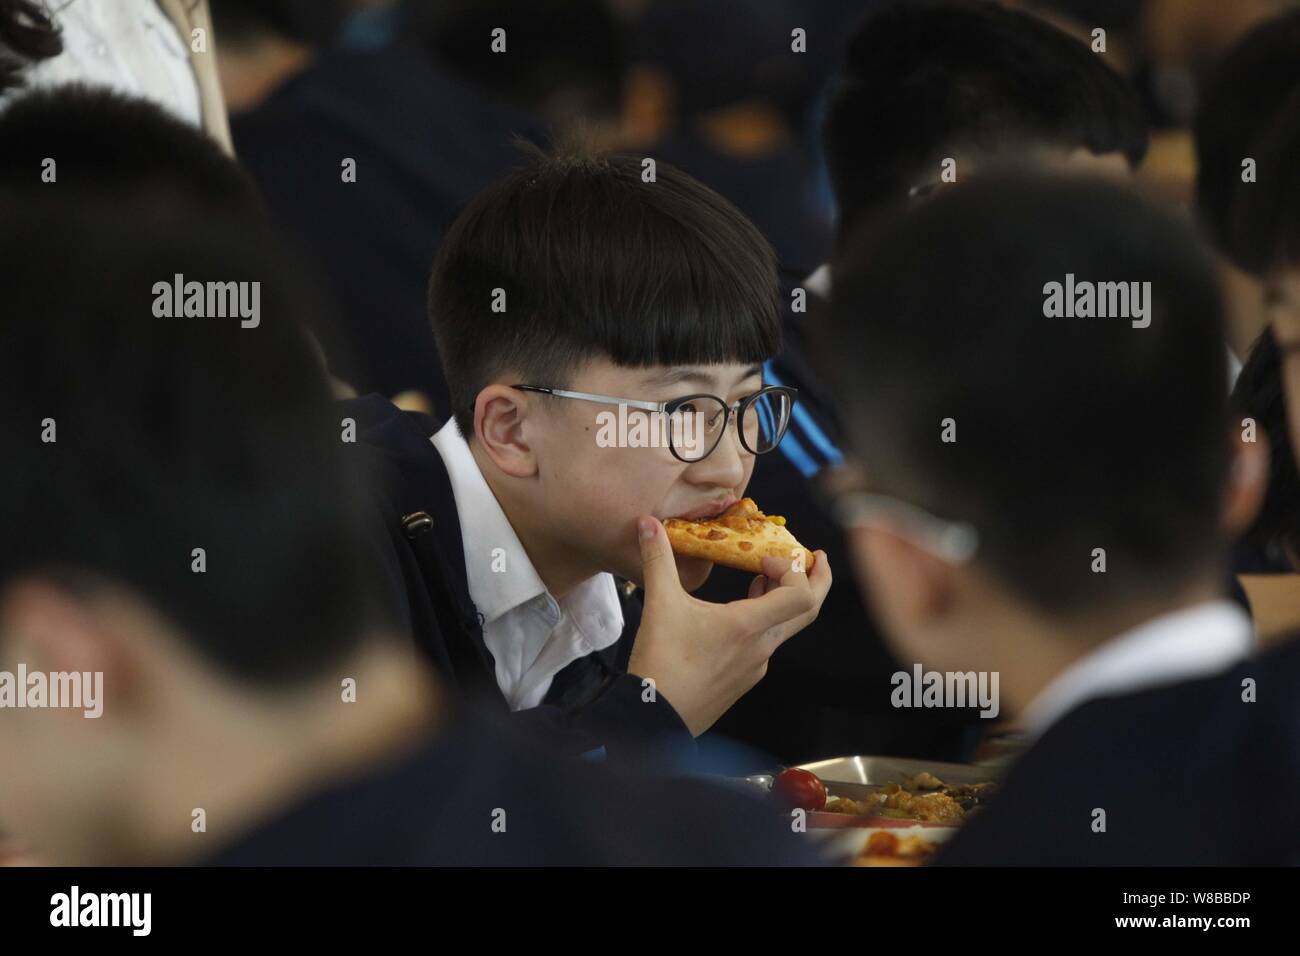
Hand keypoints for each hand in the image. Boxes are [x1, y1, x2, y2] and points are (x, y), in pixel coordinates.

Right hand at [626, 515, 830, 735]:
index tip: (764, 558)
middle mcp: (761, 648)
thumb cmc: (661, 663)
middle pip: (808, 611)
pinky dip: (764, 621)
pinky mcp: (742, 681)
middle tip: (818, 557)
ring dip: (784, 599)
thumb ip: (657, 559)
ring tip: (766, 578)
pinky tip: (739, 614)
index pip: (801, 594)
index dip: (793, 569)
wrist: (654, 718)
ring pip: (785, 628)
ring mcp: (754, 667)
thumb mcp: (659, 604)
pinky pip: (766, 645)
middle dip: (818, 581)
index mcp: (748, 626)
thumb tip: (647, 523)